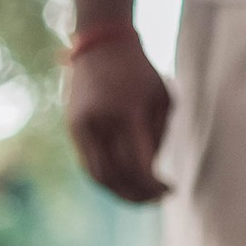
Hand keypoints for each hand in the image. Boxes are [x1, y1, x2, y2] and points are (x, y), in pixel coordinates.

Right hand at [66, 34, 174, 202]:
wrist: (101, 45)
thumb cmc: (140, 72)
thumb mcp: (163, 98)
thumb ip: (159, 136)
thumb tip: (151, 171)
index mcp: (126, 113)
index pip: (138, 165)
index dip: (155, 185)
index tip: (172, 190)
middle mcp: (100, 123)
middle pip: (117, 176)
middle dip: (139, 194)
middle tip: (157, 200)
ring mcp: (82, 127)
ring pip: (99, 176)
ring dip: (120, 192)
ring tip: (140, 197)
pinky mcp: (73, 129)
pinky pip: (88, 164)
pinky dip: (106, 179)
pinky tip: (123, 182)